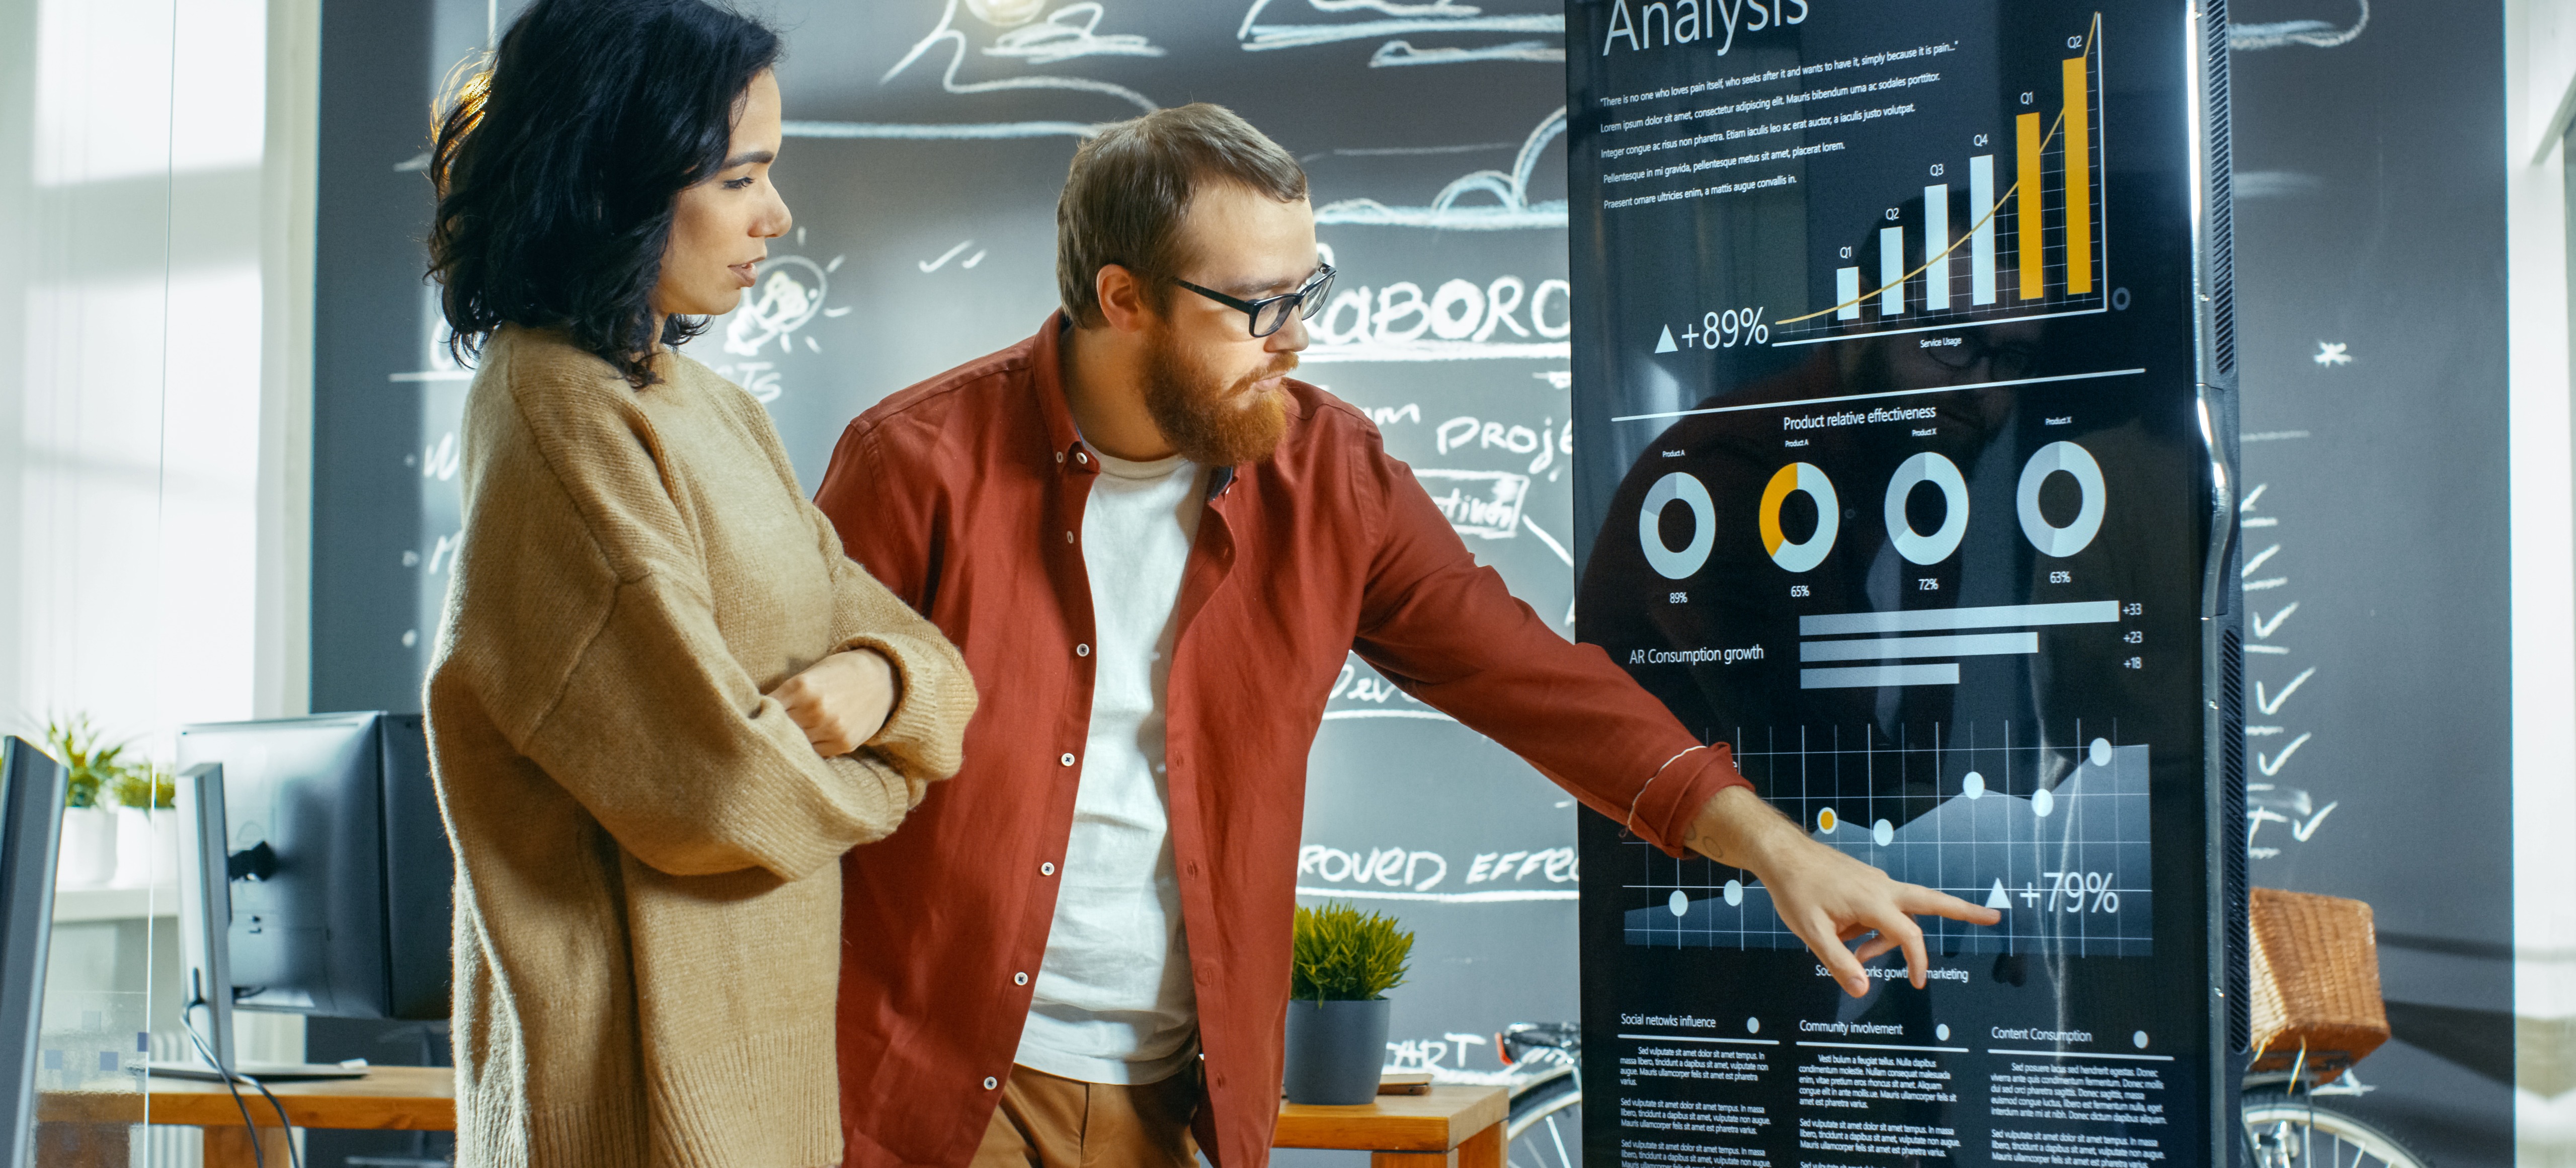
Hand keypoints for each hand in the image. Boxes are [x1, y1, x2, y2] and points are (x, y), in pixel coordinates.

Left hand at [767, 649, 896, 756]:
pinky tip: (811, 739)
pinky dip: (809, 748)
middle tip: (765, 732)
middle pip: (778, 730)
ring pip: (795, 745)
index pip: (765, 709)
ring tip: (790, 736)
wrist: (882, 679)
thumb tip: (756, 716)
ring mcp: (830, 729)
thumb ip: (785, 695)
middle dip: (771, 730)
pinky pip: (814, 753)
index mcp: (801, 687)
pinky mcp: (843, 744)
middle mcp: (815, 710)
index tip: (752, 717)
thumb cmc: (840, 673)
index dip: (757, 714)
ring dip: (790, 742)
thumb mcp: (809, 674)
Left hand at [1682, 785, 2000, 997]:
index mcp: (1874, 900)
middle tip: (1995, 917)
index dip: (1919, 960)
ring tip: (1841, 942)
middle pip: (1931, 901)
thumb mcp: (1812, 933)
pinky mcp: (1868, 882)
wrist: (1782, 854)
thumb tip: (1864, 989)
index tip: (1920, 983)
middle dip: (1963, 910)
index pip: (1909, 935)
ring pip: (1897, 915)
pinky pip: (1879, 910)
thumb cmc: (1795, 891)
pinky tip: (1839, 930)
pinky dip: (1869, 927)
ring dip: (1881, 938)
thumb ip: (1839, 962)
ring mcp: (1877, 883)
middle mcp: (1883, 888)